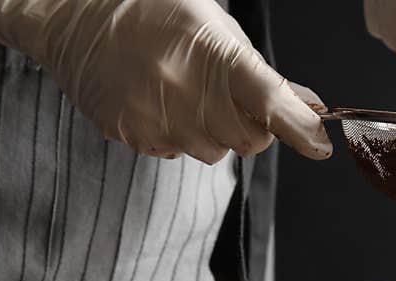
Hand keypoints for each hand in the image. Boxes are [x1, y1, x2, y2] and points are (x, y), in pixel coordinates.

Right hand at [0, 0, 331, 163]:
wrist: (75, 12)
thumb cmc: (155, 12)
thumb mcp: (217, 29)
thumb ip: (264, 75)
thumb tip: (309, 108)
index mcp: (215, 55)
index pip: (271, 104)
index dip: (301, 129)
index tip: (320, 145)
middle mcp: (186, 90)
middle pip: (247, 141)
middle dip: (251, 128)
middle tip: (229, 98)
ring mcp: (156, 116)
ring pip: (213, 151)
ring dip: (213, 132)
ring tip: (185, 93)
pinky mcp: (132, 133)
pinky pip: (175, 152)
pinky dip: (178, 135)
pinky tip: (159, 101)